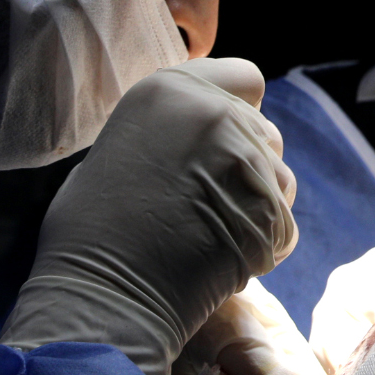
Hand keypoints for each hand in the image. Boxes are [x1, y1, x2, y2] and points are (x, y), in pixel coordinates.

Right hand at [0, 58, 299, 374]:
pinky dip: (263, 242)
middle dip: (248, 163)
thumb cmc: (90, 234)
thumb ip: (163, 132)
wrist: (105, 296)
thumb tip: (189, 138)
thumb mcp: (117, 152)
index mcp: (169, 90)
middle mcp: (215, 114)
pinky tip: (222, 259)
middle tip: (207, 203)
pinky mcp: (270, 208)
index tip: (221, 139)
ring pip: (281, 177)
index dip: (241, 107)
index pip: (246, 77)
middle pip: (266, 131)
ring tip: (211, 234)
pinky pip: (284, 222)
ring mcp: (246, 160)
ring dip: (258, 203)